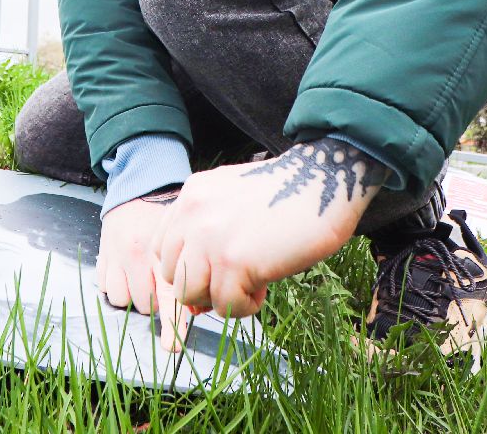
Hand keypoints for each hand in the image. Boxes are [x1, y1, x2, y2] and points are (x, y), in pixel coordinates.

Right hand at [95, 188, 192, 351]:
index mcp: (164, 252)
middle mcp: (138, 255)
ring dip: (133, 296)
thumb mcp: (181, 240)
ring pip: (122, 300)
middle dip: (155, 302)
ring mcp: (116, 257)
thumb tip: (196, 309)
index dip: (172, 324)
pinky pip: (105, 289)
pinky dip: (116, 286)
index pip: (169, 294)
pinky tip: (125, 270)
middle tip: (159, 284)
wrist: (135, 194)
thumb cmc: (165, 223)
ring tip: (141, 277)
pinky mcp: (101, 258)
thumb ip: (188, 271)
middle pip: (146, 305)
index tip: (173, 347)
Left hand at [154, 138, 386, 320]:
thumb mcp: (234, 202)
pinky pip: (225, 305)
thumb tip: (195, 300)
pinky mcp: (233, 262)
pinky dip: (244, 307)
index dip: (186, 268)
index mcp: (192, 195)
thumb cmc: (288, 196)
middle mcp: (193, 215)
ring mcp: (210, 238)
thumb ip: (209, 236)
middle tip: (235, 281)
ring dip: (220, 299)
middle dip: (203, 286)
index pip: (162, 247)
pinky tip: (263, 288)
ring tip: (250, 285)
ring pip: (190, 294)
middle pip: (172, 275)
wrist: (325, 180)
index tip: (212, 272)